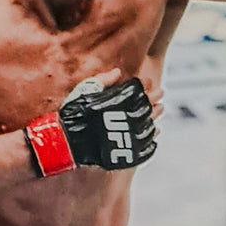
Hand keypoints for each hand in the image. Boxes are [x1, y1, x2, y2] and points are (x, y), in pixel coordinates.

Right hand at [25, 69, 158, 175]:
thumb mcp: (85, 90)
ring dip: (156, 117)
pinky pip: (146, 147)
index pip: (139, 90)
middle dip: (155, 99)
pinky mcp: (127, 153)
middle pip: (147, 106)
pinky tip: (154, 135)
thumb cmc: (74, 113)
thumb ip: (103, 80)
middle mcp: (126, 117)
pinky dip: (152, 141)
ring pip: (149, 125)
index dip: (146, 85)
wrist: (65, 140)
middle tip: (160, 95)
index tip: (150, 83)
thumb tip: (118, 72)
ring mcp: (128, 137)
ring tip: (160, 111)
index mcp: (117, 101)